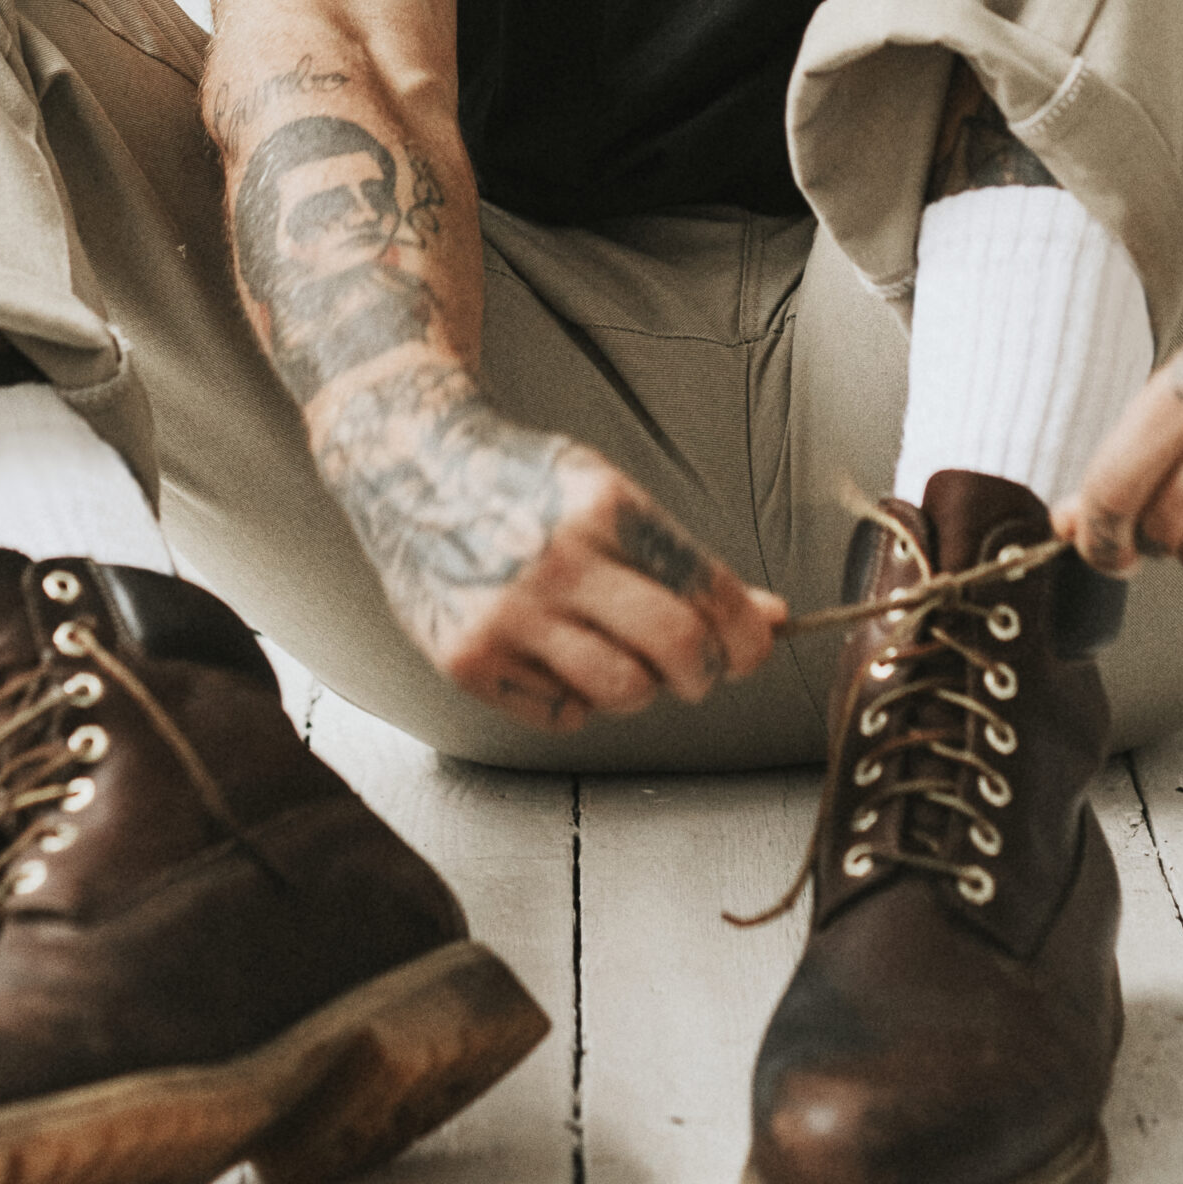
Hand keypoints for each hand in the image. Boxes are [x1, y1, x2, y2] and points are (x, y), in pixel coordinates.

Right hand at [312, 359, 785, 730]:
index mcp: (603, 507)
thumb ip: (685, 562)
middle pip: (677, 652)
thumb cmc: (526, 485)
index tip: (748, 648)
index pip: (708, 594)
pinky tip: (552, 655)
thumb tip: (771, 619)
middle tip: (694, 667)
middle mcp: (556, 561)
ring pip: (624, 694)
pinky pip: (561, 715)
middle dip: (703, 671)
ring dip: (638, 688)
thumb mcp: (608, 496)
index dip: (746, 635)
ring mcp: (507, 615)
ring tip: (613, 653)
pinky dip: (574, 697)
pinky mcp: (468, 660)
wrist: (411, 468)